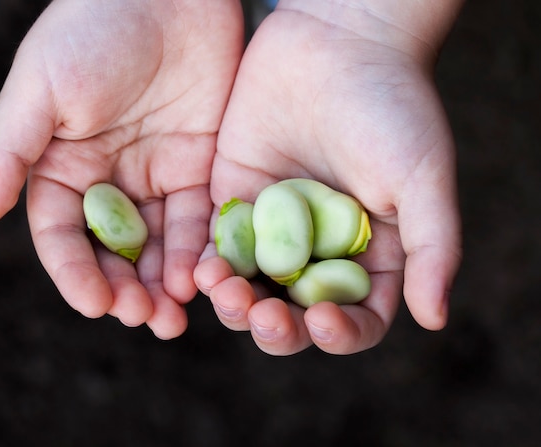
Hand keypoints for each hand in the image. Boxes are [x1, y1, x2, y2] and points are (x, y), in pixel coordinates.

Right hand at [0, 0, 242, 338]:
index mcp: (63, 167)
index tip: (94, 304)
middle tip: (144, 320)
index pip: (62, 234)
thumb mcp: (42, 88)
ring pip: (160, 244)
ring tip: (173, 315)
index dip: (76, 272)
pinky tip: (204, 275)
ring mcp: (157, 176)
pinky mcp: (201, 167)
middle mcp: (110, 180)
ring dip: (166, 282)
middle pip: (115, 249)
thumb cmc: (94, 29)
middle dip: (127, 288)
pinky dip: (201, 249)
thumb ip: (10, 151)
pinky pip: (202, 218)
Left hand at [194, 4, 461, 354]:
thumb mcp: (422, 177)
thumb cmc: (393, 105)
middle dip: (275, 327)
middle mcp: (318, 250)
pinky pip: (217, 245)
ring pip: (249, 287)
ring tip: (223, 292)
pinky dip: (208, 264)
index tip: (322, 320)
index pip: (356, 318)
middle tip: (261, 316)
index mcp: (368, 255)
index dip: (340, 333)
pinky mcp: (236, 200)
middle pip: (294, 313)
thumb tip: (434, 317)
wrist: (338, 39)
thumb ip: (432, 248)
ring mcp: (274, 229)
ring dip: (233, 304)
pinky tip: (200, 270)